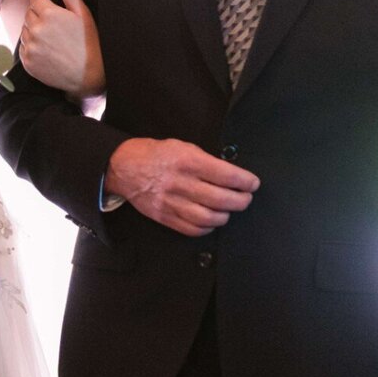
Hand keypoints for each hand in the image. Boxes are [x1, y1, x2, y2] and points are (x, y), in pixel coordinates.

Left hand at [20, 0, 104, 98]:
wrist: (89, 76)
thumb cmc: (89, 43)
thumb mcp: (82, 13)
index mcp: (49, 14)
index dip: (43, 1)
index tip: (52, 9)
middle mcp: (35, 29)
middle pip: (29, 13)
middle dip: (39, 16)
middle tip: (56, 27)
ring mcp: (30, 47)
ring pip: (24, 30)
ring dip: (34, 32)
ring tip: (53, 40)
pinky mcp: (27, 62)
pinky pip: (23, 47)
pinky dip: (32, 47)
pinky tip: (48, 51)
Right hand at [105, 137, 257, 236]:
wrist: (124, 167)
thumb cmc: (156, 154)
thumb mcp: (183, 147)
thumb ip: (206, 161)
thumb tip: (231, 175)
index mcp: (187, 161)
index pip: (225, 174)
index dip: (245, 181)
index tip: (252, 183)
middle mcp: (180, 183)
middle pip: (220, 199)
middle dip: (240, 200)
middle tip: (245, 198)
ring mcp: (171, 202)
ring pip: (208, 218)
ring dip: (224, 216)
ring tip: (228, 210)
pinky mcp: (164, 216)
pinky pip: (191, 229)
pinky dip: (207, 228)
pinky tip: (211, 221)